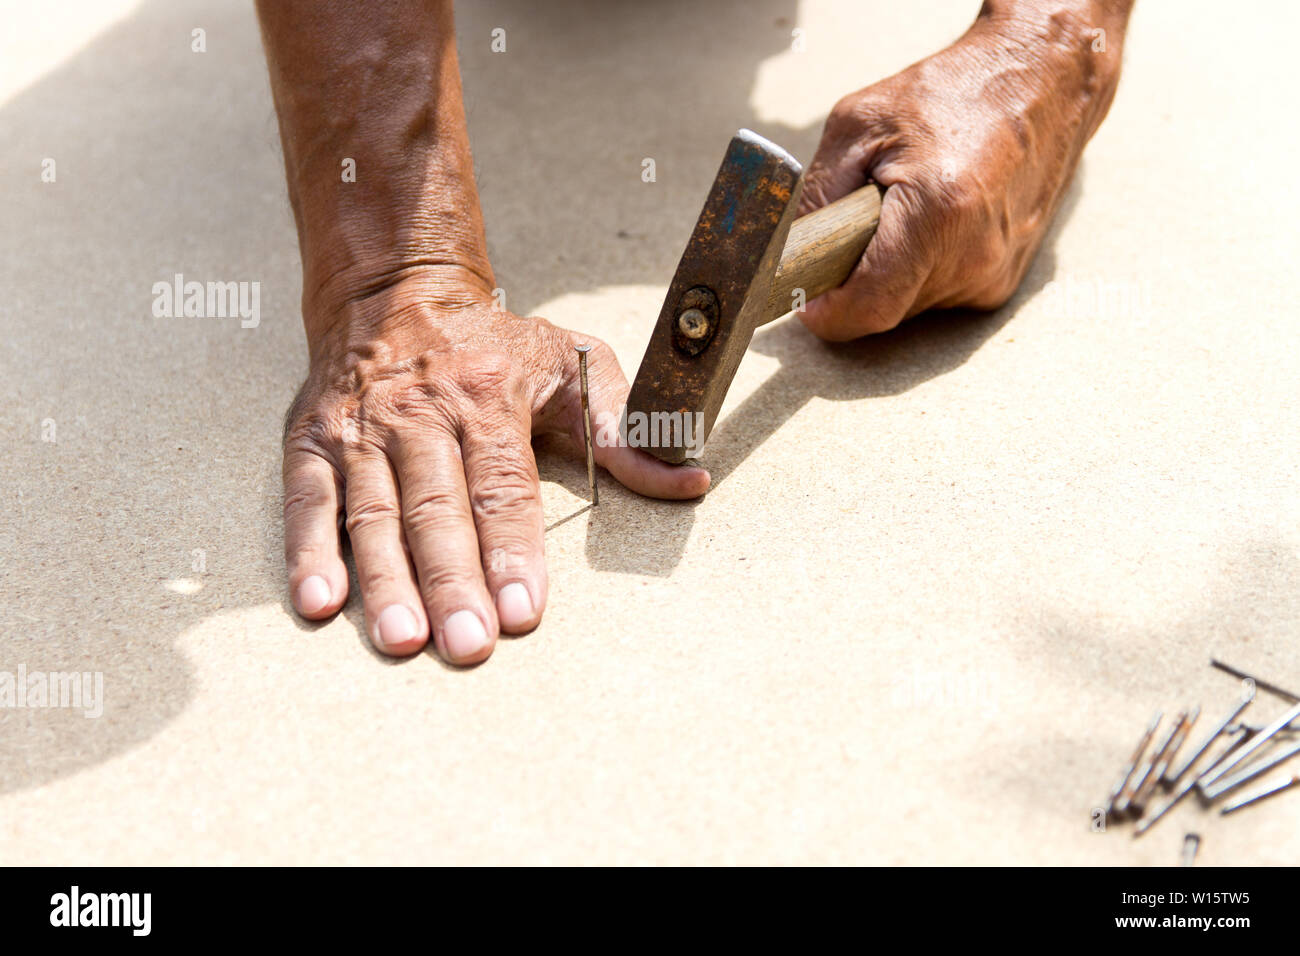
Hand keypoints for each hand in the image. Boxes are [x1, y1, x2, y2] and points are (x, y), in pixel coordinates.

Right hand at [282, 270, 708, 663]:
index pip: (503, 486)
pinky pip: (307, 501)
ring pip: (374, 513)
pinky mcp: (311, 441)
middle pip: (437, 509)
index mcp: (487, 395)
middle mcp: (419, 413)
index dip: (513, 550)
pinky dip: (308, 551)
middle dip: (453, 581)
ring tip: (402, 640)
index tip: (525, 611)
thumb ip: (625, 427)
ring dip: (386, 581)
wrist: (393, 290)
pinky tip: (319, 603)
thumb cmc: (493, 343)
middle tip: (468, 645)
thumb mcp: (571, 364)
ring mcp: (360, 429)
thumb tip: (689, 477)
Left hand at [798, 0, 1128, 339]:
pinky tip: (933, 221)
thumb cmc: (948, 93)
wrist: (1042, 84)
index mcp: (939, 212)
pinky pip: (935, 296)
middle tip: (855, 225)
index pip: (868, 307)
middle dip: (855, 279)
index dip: (827, 312)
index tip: (804, 295)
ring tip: (903, 212)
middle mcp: (974, 255)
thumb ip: (816, 199)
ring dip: (888, 272)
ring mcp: (994, 275)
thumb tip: (789, 262)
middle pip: (883, 309)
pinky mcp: (1002, 283)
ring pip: (907, 306)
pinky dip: (918, 268)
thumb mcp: (857, 125)